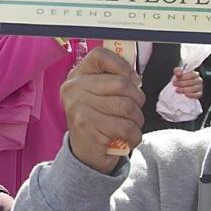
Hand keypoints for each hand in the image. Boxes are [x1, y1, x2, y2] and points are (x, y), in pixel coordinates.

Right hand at [60, 48, 145, 173]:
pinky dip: (134, 136)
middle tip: (133, 111)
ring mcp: (78, 107)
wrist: (86, 155)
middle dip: (137, 100)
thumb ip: (114, 80)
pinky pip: (126, 127)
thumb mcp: (101, 96)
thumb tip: (136, 78)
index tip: (132, 81)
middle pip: (122, 84)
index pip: (101, 55)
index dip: (123, 66)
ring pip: (127, 107)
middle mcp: (74, 88)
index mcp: (78, 76)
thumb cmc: (99, 121)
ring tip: (129, 126)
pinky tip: (126, 138)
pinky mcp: (87, 126)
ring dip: (137, 120)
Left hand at [171, 66, 202, 100]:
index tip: (176, 79)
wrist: (180, 87)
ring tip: (177, 90)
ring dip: (185, 89)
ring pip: (195, 88)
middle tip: (175, 84)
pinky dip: (192, 95)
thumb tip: (178, 74)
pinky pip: (198, 95)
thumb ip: (177, 71)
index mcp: (195, 74)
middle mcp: (199, 80)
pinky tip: (185, 94)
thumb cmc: (180, 79)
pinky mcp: (199, 94)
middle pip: (193, 81)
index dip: (184, 77)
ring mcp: (200, 87)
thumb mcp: (177, 73)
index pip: (193, 74)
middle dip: (183, 83)